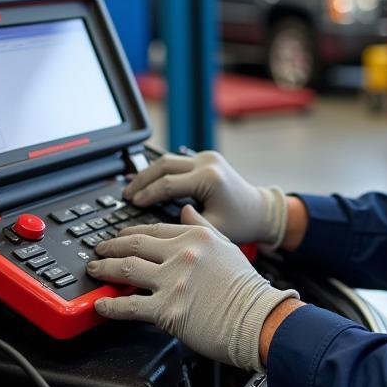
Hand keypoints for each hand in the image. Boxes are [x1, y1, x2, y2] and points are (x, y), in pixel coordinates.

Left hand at [88, 206, 297, 369]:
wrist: (258, 318)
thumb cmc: (247, 288)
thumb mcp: (227, 246)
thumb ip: (202, 226)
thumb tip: (185, 210)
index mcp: (195, 236)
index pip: (153, 229)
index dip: (131, 232)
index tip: (120, 236)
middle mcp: (182, 254)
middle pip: (134, 245)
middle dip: (110, 246)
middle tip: (98, 250)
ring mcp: (173, 281)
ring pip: (126, 270)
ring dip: (104, 269)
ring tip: (94, 271)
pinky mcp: (167, 310)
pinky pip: (129, 306)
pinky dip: (110, 305)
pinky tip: (101, 304)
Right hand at [124, 150, 287, 246]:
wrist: (261, 211)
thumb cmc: (241, 224)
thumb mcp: (212, 230)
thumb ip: (186, 224)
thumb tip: (156, 223)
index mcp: (210, 178)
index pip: (168, 184)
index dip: (147, 195)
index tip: (132, 204)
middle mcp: (208, 162)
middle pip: (163, 165)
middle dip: (141, 180)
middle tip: (126, 195)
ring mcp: (207, 157)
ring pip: (167, 160)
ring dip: (148, 174)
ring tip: (132, 189)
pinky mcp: (205, 158)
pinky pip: (176, 161)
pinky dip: (160, 172)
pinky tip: (148, 183)